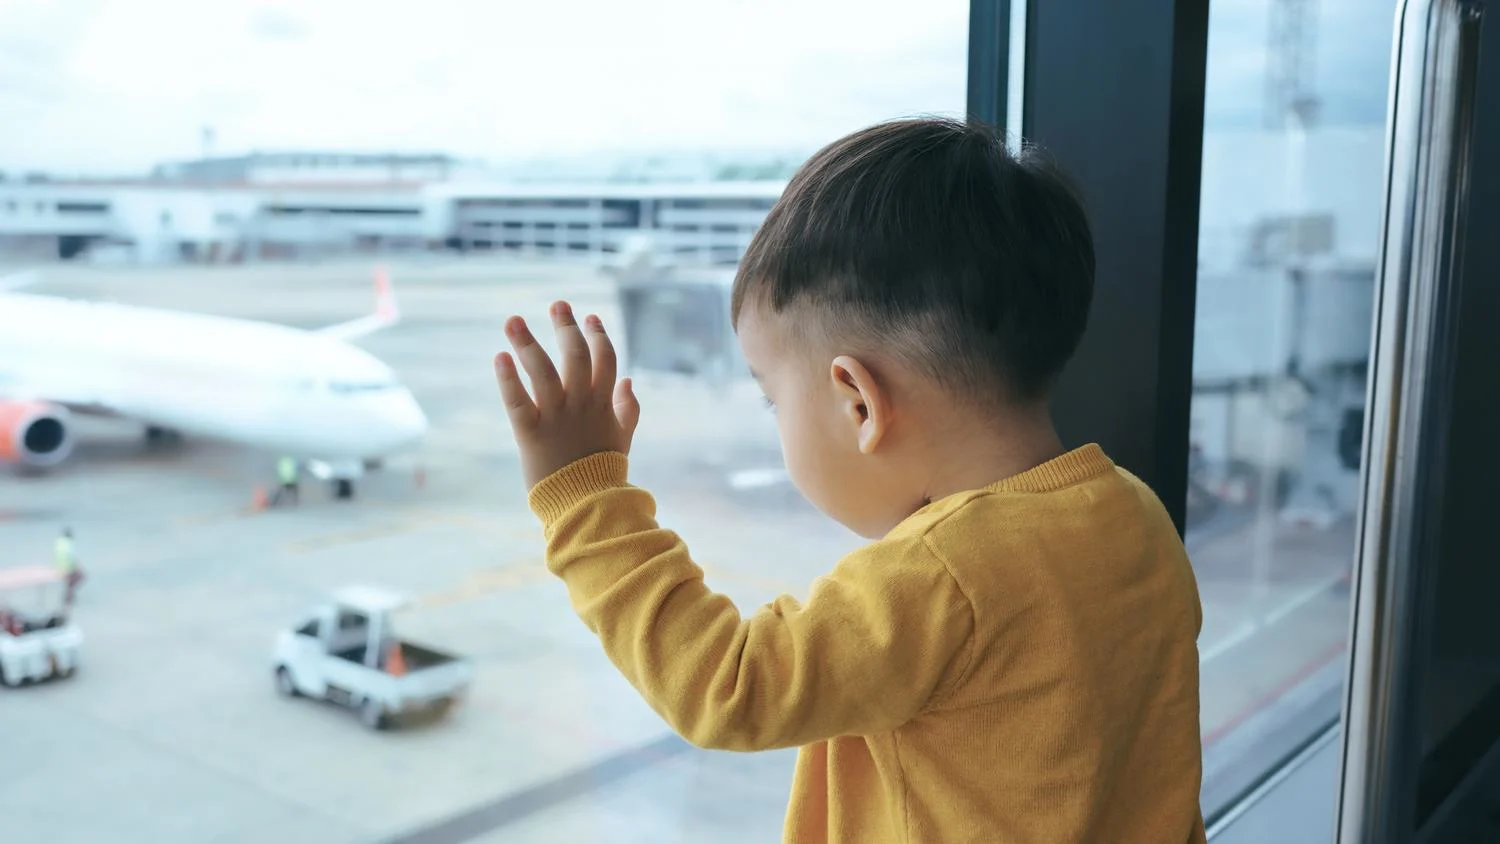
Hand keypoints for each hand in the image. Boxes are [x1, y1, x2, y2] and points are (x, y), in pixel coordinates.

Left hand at [494, 301, 640, 488]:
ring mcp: (556, 417)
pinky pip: (518, 402)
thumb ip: (627, 408)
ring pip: (543, 371)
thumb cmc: (603, 473)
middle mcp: (581, 404)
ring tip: (512, 320)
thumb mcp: (622, 438)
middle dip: (566, 327)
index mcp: (603, 403)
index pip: (605, 358)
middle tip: (556, 304)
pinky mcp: (532, 434)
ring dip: (527, 343)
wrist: (587, 507)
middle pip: (575, 355)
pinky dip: (507, 379)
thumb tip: (629, 379)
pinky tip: (499, 357)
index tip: (588, 317)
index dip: (598, 335)